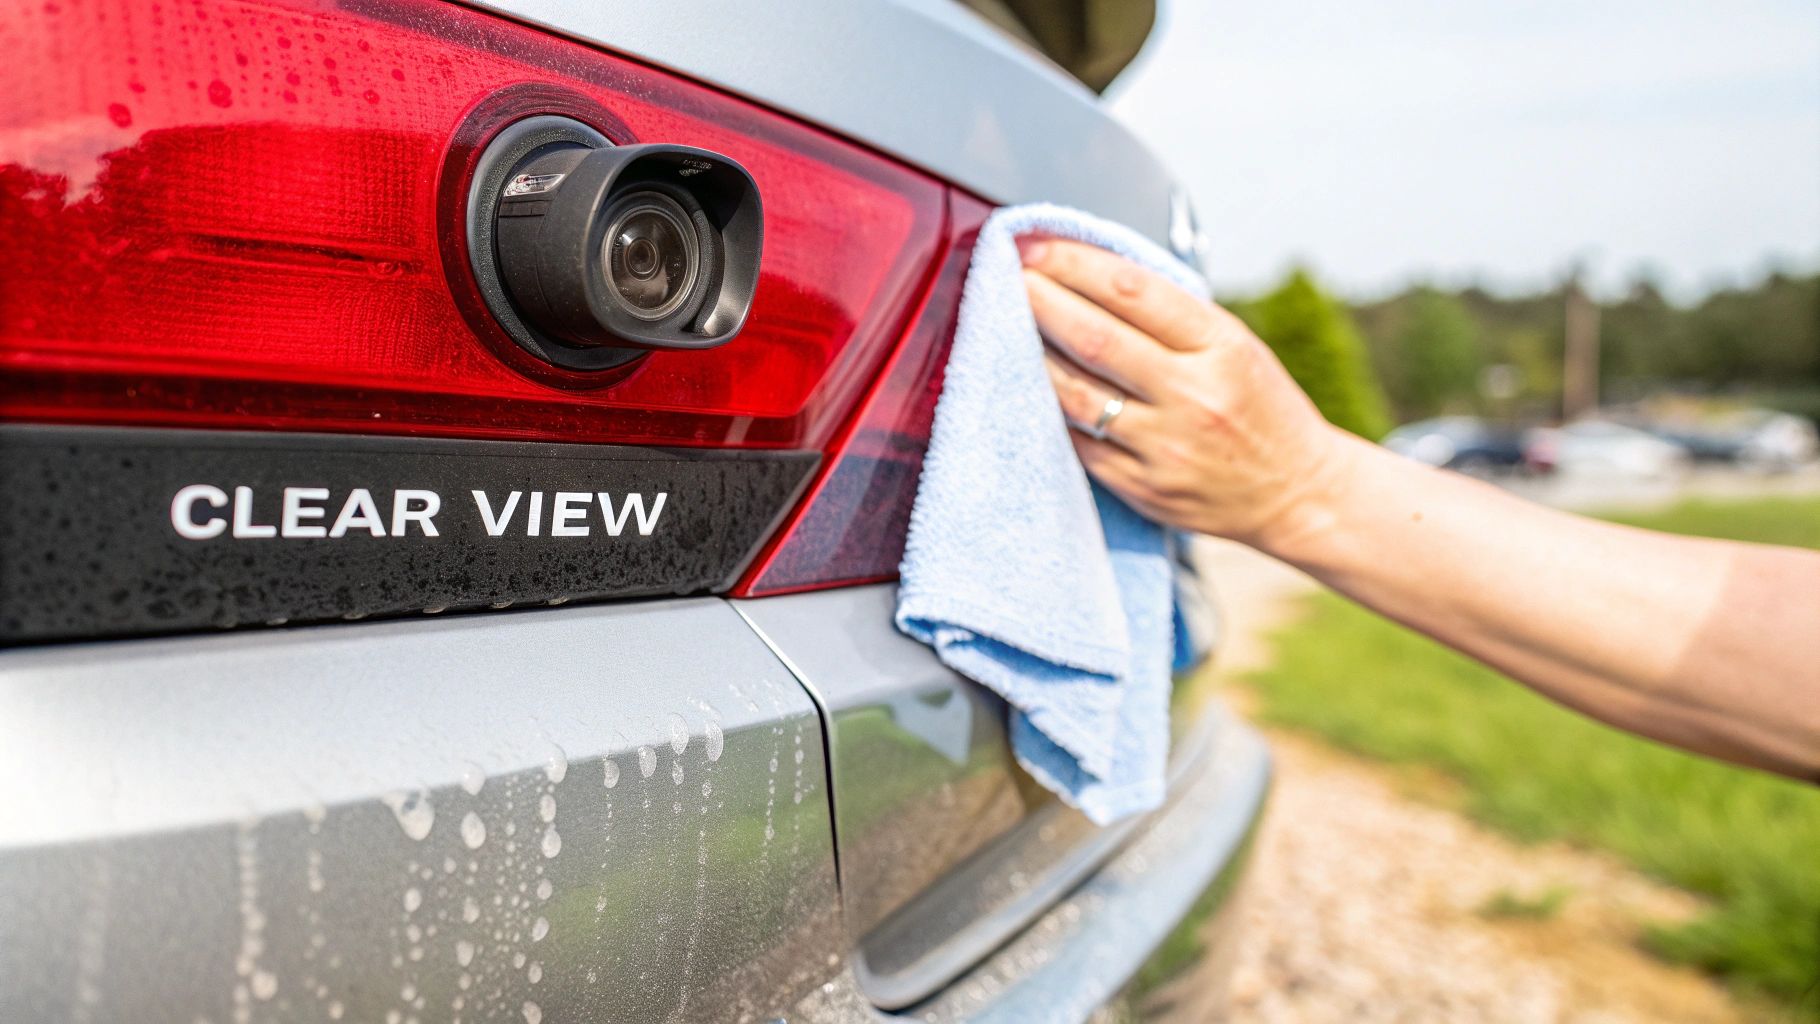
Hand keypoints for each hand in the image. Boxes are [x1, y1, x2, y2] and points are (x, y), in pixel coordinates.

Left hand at [1019, 237, 1354, 550]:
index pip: (1132, 291)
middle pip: (1095, 339)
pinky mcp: (1143, 488)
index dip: (1073, 262)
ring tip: (1007, 323)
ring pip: (1076, 394)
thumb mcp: (1236, 344)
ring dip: (1032, 354)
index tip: (1034, 243)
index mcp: (1222, 347)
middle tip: (1007, 273)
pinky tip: (1031, 383)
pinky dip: (1050, 407)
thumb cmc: (1261, 407)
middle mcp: (1194, 397)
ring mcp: (1166, 448)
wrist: (1297, 493)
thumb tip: (1089, 271)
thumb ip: (1171, 315)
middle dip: (1040, 299)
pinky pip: (1078, 441)